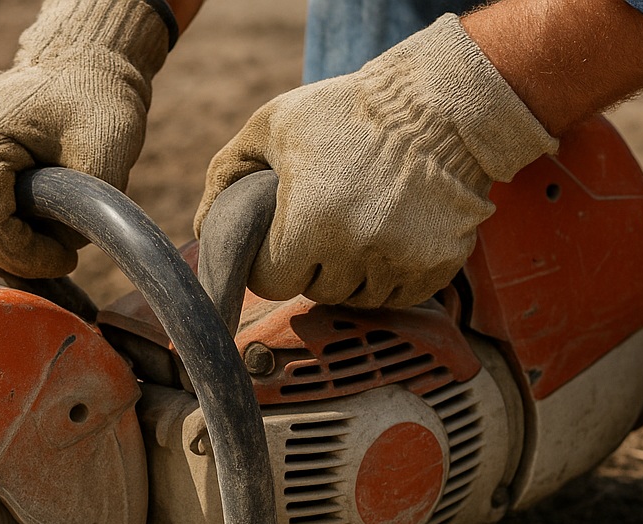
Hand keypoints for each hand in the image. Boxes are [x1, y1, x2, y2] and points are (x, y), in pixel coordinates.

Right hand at [0, 0, 170, 278]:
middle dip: (17, 261)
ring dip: (5, 256)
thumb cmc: (98, 104)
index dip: (28, 256)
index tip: (69, 260)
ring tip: (49, 251)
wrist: (80, 66)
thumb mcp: (107, 158)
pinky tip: (33, 241)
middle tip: (61, 260)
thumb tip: (59, 253)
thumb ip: (82, 213)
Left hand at [196, 15, 554, 308]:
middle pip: (315, 292)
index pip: (272, 283)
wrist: (440, 105)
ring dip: (351, 275)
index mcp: (310, 222)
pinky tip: (390, 237)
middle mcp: (356, 250)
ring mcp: (400, 261)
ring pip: (358, 299)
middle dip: (313, 266)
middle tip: (324, 225)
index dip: (271, 263)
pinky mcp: (436, 266)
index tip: (281, 242)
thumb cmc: (348, 111)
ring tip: (358, 228)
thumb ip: (226, 173)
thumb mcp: (273, 126)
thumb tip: (202, 229)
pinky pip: (400, 297)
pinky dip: (390, 277)